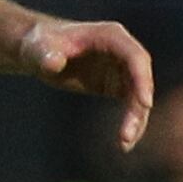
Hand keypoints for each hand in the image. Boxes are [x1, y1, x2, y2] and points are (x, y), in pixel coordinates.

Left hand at [21, 17, 154, 147]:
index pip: (135, 57)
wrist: (38, 51)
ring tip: (124, 145)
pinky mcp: (116, 85)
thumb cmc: (38, 44)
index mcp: (110, 36)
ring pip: (138, 96)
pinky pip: (131, 105)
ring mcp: (121, 69)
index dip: (142, 79)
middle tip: (127, 135)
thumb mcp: (37, 48)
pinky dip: (130, 123)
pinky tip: (123, 144)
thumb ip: (44, 54)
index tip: (145, 104)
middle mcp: (122, 51)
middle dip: (139, 107)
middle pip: (141, 80)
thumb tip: (54, 63)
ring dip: (136, 120)